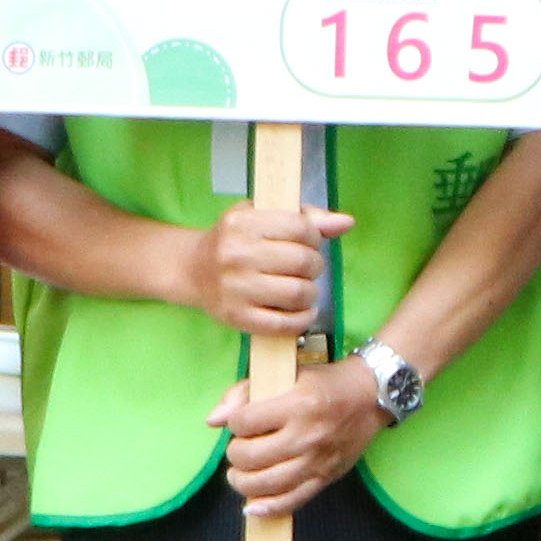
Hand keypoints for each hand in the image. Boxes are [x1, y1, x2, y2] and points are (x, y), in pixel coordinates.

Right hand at [192, 202, 350, 341]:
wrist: (194, 270)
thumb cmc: (236, 240)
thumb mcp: (262, 217)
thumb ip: (306, 217)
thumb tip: (346, 223)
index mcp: (243, 223)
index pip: (300, 228)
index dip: (315, 237)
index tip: (309, 243)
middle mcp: (236, 254)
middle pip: (303, 262)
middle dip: (314, 266)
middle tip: (307, 268)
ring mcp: (235, 288)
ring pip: (298, 294)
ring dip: (310, 293)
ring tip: (303, 288)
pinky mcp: (237, 317)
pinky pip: (284, 324)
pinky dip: (302, 319)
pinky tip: (302, 311)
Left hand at [215, 355, 388, 515]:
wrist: (370, 396)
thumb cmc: (324, 383)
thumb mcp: (286, 375)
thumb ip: (244, 392)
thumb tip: (213, 421)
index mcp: (297, 403)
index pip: (244, 422)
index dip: (234, 423)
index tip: (241, 422)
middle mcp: (307, 434)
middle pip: (251, 456)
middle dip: (235, 453)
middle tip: (239, 448)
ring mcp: (317, 460)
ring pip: (267, 483)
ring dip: (243, 482)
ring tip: (240, 474)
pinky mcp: (326, 477)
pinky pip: (293, 501)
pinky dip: (268, 508)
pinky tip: (253, 506)